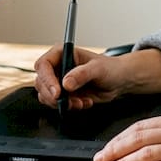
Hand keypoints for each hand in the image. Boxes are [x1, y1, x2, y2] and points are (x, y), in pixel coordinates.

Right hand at [33, 46, 160, 110]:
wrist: (119, 81)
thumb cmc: (110, 68)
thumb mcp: (98, 69)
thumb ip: (81, 75)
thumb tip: (66, 84)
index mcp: (62, 53)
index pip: (43, 65)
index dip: (47, 80)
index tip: (57, 93)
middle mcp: (57, 67)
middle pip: (41, 83)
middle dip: (54, 96)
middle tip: (69, 102)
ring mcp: (59, 81)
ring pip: (46, 96)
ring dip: (62, 103)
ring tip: (81, 102)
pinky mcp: (64, 94)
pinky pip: (56, 104)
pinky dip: (69, 107)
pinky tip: (84, 102)